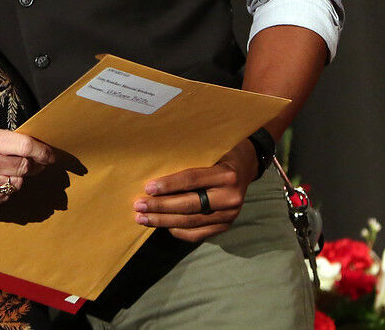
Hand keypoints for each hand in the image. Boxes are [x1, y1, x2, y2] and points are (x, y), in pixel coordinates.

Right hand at [0, 125, 54, 210]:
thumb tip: (23, 146)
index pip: (26, 147)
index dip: (43, 151)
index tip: (50, 154)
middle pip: (25, 167)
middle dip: (37, 165)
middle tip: (40, 162)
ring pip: (17, 183)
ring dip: (20, 177)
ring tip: (13, 171)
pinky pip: (4, 197)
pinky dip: (7, 189)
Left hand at [132, 139, 257, 241]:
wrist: (246, 166)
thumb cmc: (221, 154)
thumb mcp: (210, 151)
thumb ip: (190, 161)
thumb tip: (157, 175)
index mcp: (226, 175)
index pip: (192, 181)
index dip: (168, 185)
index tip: (148, 188)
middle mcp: (230, 197)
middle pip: (189, 205)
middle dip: (160, 207)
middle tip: (139, 205)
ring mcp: (229, 215)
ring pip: (191, 222)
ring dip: (164, 221)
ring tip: (143, 218)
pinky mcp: (226, 226)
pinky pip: (198, 234)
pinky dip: (178, 231)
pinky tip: (163, 226)